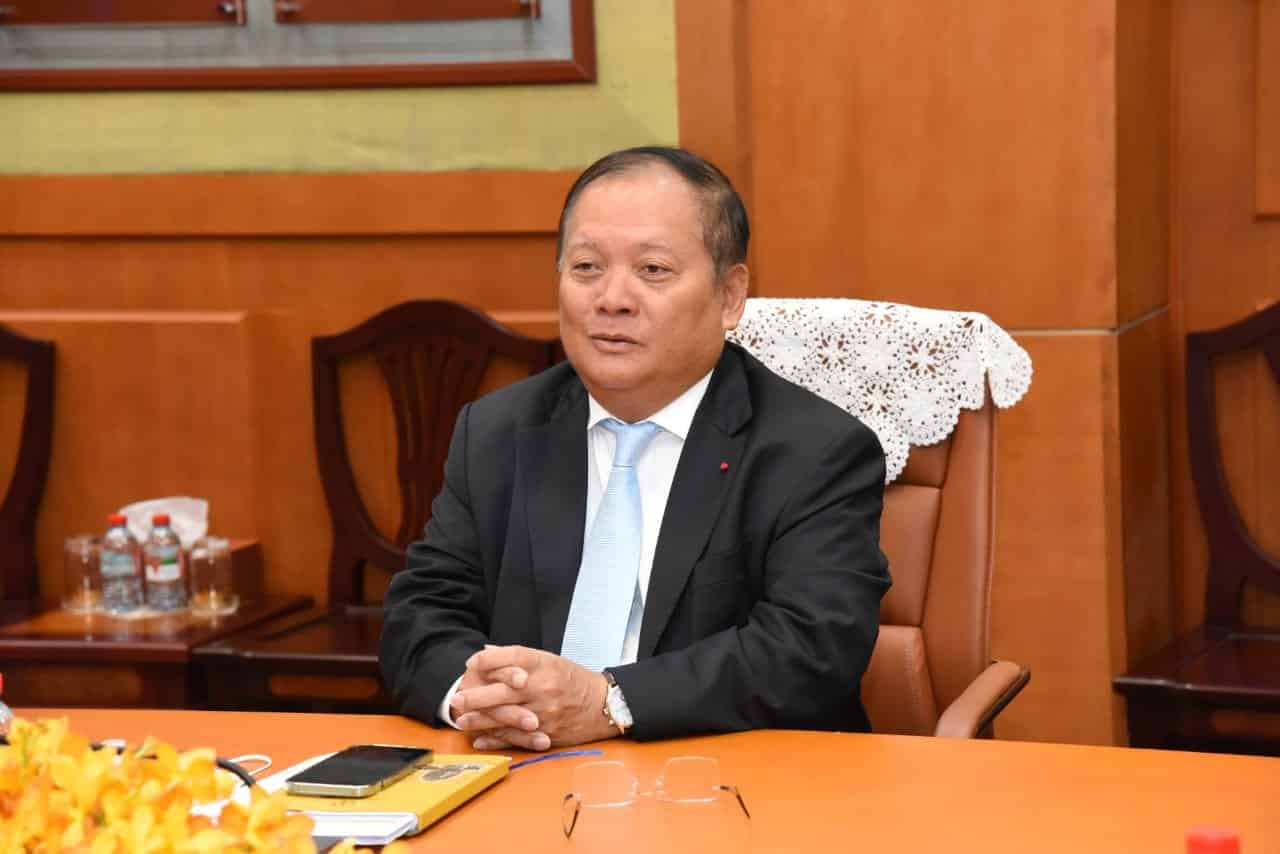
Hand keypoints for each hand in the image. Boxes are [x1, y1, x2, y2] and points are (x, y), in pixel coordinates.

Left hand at [451, 645, 613, 750]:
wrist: (603, 705)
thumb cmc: (572, 680)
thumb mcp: (549, 661)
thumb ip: (517, 658)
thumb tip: (485, 652)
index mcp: (544, 665)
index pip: (513, 657)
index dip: (490, 660)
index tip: (472, 663)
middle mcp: (543, 687)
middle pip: (505, 690)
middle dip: (477, 696)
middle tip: (456, 699)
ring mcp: (545, 712)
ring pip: (507, 717)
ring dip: (481, 720)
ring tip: (462, 721)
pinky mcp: (546, 733)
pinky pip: (517, 738)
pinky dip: (496, 740)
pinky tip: (480, 740)